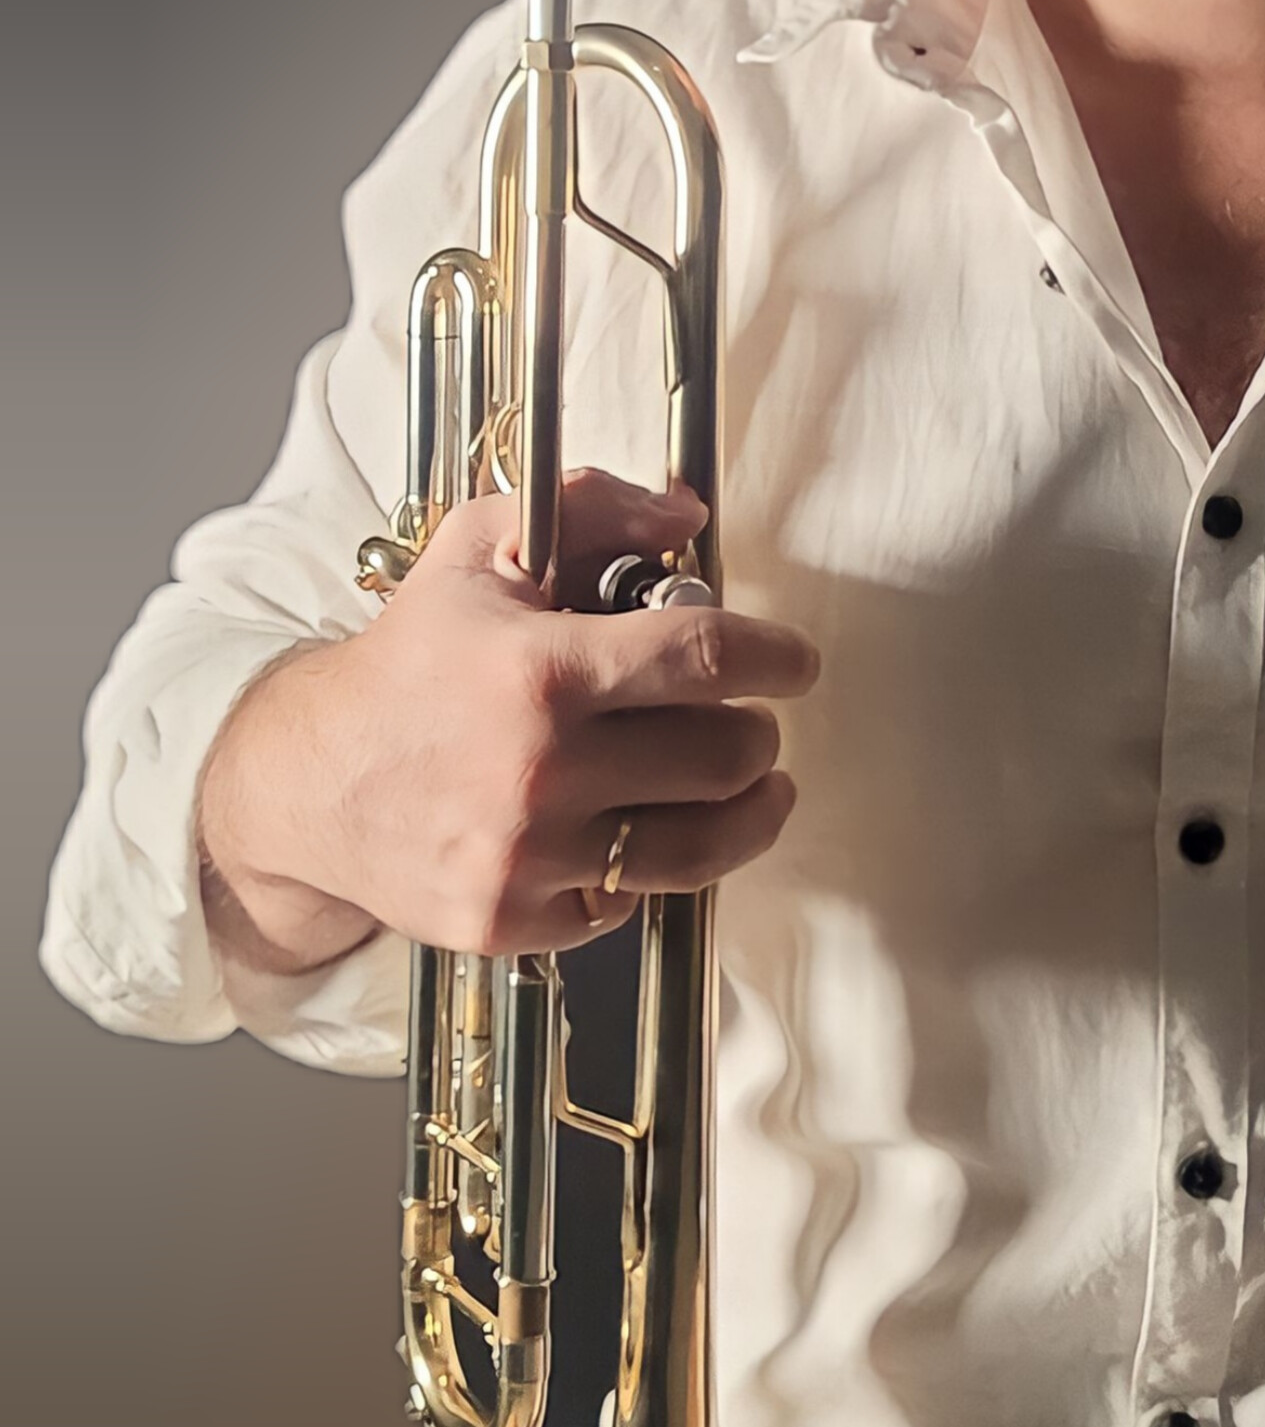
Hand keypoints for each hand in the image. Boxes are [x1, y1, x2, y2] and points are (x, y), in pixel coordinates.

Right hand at [198, 471, 817, 975]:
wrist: (307, 780)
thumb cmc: (404, 665)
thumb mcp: (480, 553)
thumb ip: (589, 507)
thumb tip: (685, 513)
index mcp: (540, 671)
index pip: (706, 658)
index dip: (775, 656)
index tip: (795, 663)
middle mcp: (540, 769)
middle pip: (724, 758)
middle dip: (755, 735)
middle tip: (749, 725)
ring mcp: (529, 855)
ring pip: (702, 847)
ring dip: (747, 813)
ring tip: (751, 789)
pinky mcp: (516, 919)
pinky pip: (632, 901)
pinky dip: (646, 868)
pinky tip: (634, 831)